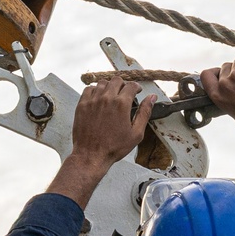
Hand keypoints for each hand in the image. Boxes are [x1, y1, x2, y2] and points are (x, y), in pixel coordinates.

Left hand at [47, 77, 155, 209]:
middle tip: (125, 93)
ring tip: (112, 96)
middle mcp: (106, 98)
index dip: (136, 87)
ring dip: (109, 86)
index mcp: (121, 104)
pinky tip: (99, 99)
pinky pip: (89, 89)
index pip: (131, 86)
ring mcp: (93, 100)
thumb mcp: (136, 133)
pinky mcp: (82, 104)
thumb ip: (145, 113)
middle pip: (117, 80)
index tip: (137, 91)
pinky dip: (96, 90)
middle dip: (123, 85)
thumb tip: (152, 98)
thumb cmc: (114, 147)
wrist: (92, 155)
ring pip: (103, 83)